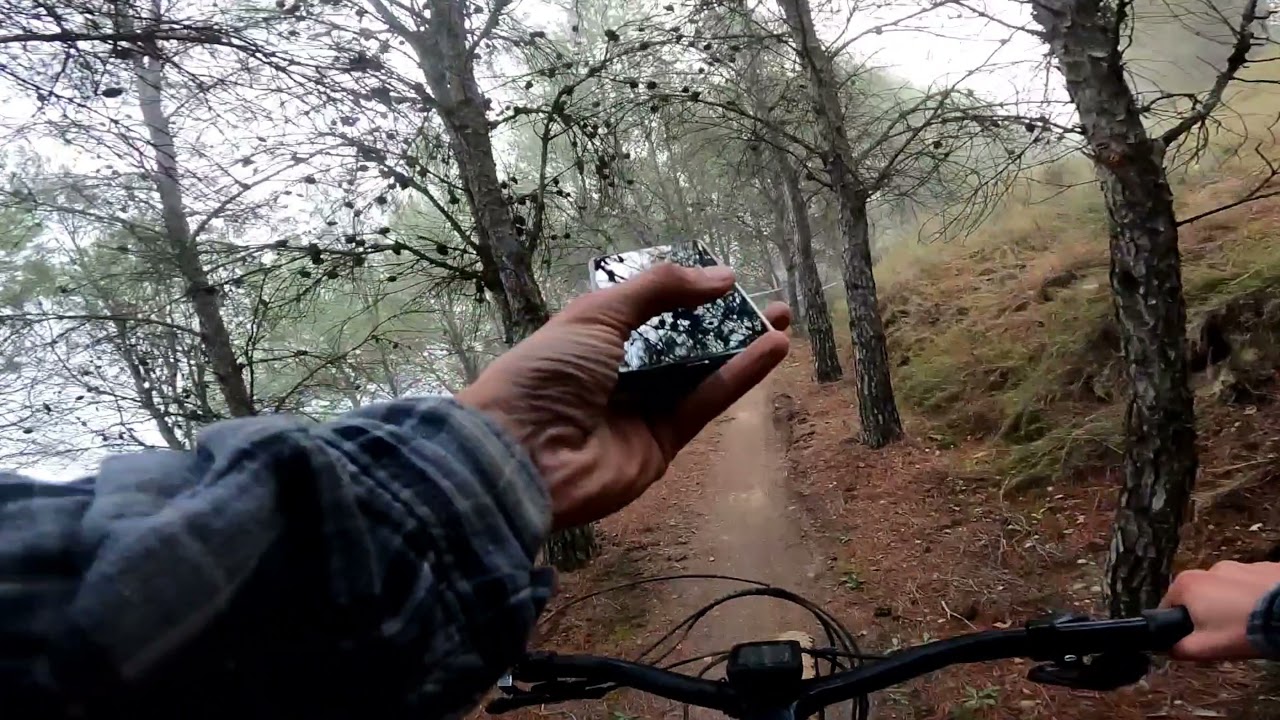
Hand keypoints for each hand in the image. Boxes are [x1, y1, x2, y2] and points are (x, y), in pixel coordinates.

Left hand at [457, 263, 790, 530]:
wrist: (521, 458)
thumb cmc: (547, 374)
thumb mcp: (596, 315)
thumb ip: (658, 290)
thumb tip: (723, 276)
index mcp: (590, 339)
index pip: (646, 312)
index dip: (685, 296)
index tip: (727, 282)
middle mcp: (618, 374)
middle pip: (680, 345)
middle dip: (725, 324)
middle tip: (770, 304)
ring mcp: (640, 412)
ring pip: (699, 374)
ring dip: (741, 349)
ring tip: (782, 322)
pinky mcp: (661, 445)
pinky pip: (703, 404)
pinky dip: (738, 377)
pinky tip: (771, 350)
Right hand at [1161, 560, 1279, 659]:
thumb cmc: (1244, 630)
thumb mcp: (1205, 648)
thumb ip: (1180, 649)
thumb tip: (1169, 649)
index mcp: (1187, 585)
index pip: (1169, 605)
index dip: (1180, 624)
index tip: (1195, 637)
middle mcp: (1209, 569)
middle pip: (1200, 595)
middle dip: (1208, 612)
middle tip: (1224, 633)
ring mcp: (1239, 566)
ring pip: (1228, 588)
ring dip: (1233, 603)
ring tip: (1249, 624)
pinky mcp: (1265, 567)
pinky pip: (1253, 584)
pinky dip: (1255, 596)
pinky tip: (1265, 612)